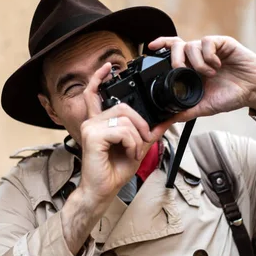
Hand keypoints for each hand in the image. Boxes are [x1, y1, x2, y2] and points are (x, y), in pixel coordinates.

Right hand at [60, 63, 174, 254]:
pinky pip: (122, 131)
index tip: (109, 66)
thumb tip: (166, 120)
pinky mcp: (92, 136)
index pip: (94, 93)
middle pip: (123, 107)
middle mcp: (91, 121)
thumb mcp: (137, 147)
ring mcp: (90, 127)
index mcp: (98, 122)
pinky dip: (131, 143)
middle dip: (140, 123)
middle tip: (143, 141)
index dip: (99, 77)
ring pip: (125, 119)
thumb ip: (148, 132)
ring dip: (137, 138)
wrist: (103, 190)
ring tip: (133, 152)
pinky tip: (128, 153)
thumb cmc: (114, 171)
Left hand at [148, 36, 255, 121]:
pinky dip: (209, 56)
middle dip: (175, 58)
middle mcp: (198, 56)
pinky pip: (207, 42)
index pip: (171, 52)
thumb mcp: (202, 107)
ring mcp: (210, 49)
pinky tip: (217, 66)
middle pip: (177, 45)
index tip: (150, 48)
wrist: (254, 91)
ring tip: (209, 74)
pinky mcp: (223, 43)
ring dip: (196, 62)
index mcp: (191, 68)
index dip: (161, 46)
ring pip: (191, 45)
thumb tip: (163, 124)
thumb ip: (182, 113)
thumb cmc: (230, 96)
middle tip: (181, 70)